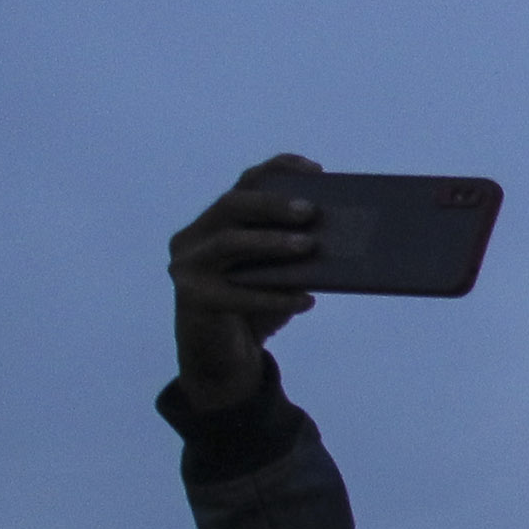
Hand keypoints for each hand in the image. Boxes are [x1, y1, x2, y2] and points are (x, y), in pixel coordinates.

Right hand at [167, 154, 325, 410]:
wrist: (225, 359)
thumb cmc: (256, 306)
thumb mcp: (276, 272)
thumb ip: (292, 249)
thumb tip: (341, 231)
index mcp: (215, 222)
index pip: (244, 184)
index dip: (278, 170)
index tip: (316, 170)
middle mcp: (194, 238)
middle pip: (231, 205)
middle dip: (272, 204)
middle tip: (311, 211)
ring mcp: (187, 267)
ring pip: (228, 243)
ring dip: (271, 242)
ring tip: (309, 246)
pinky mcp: (192, 299)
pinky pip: (235, 294)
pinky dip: (274, 296)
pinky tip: (305, 300)